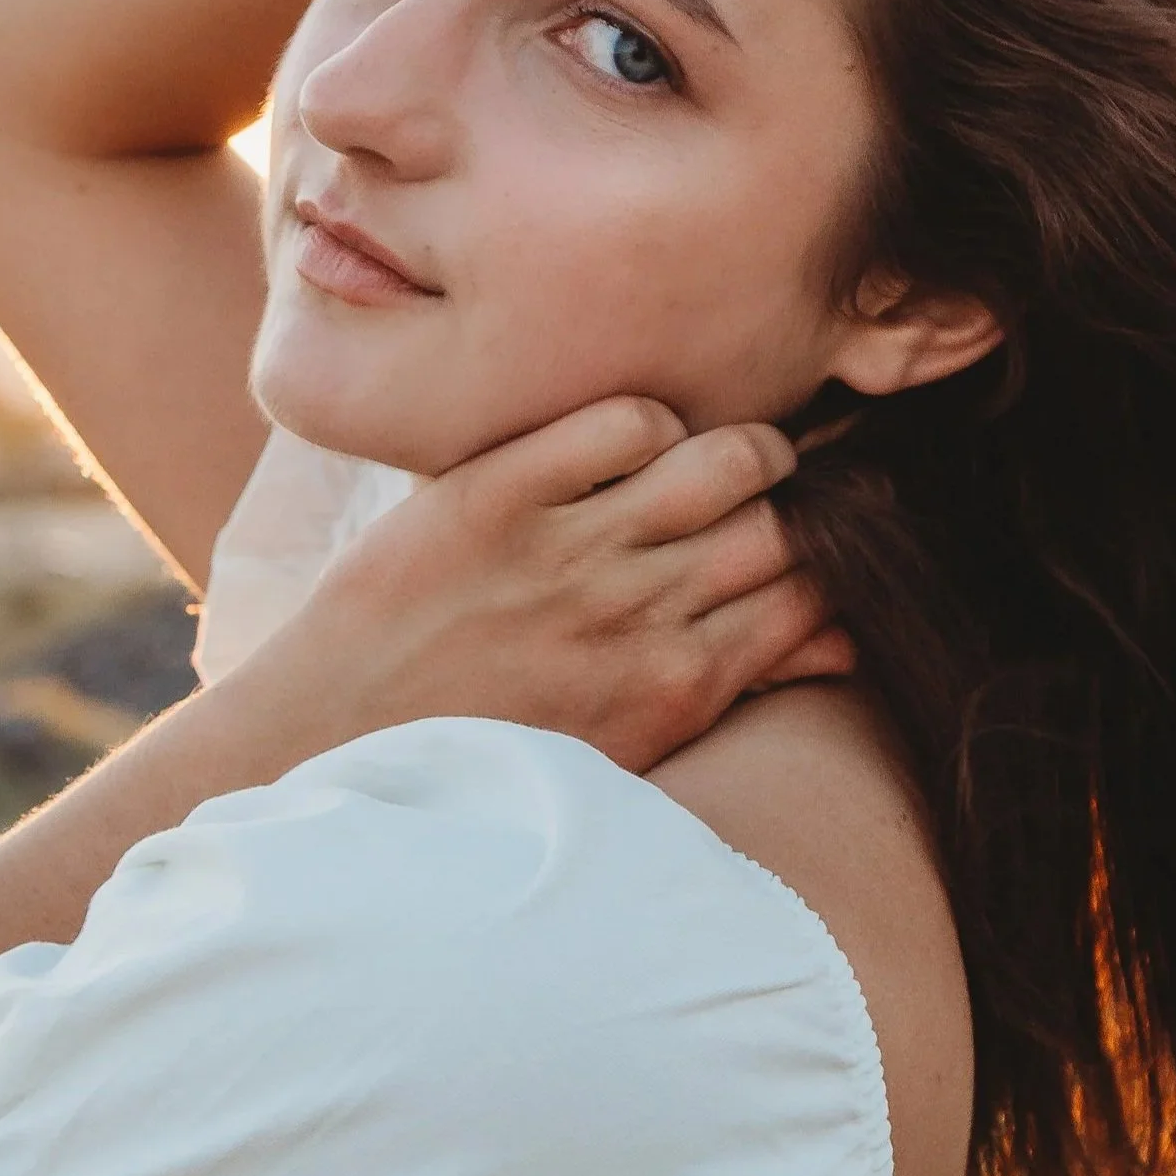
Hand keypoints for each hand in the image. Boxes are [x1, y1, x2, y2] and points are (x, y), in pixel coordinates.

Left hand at [227, 399, 856, 775]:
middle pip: (783, 526)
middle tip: (777, 493)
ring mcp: (568, 550)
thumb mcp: (625, 749)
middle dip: (795, 505)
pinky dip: (645, 423)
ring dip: (741, 451)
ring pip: (726, 461)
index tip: (817, 543)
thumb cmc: (490, 753)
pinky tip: (628, 448)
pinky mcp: (497, 493)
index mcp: (676, 687)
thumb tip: (841, 646)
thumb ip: (728, 689)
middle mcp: (635, 616)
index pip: (814, 595)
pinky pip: (622, 422)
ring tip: (723, 459)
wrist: (334, 737)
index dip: (830, 560)